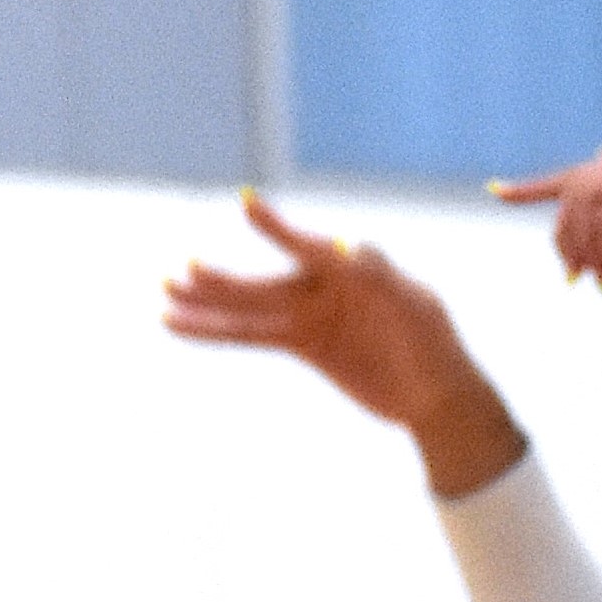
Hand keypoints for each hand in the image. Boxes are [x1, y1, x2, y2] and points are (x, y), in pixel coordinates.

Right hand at [163, 195, 521, 489]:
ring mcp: (310, 311)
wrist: (438, 395)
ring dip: (208, 304)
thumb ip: (384, 279)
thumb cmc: (435, 346)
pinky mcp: (302, 340)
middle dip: (226, 280)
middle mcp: (326, 284)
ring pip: (250, 308)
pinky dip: (217, 330)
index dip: (279, 229)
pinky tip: (181, 325)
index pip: (311, 247)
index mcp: (356, 269)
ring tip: (163, 293)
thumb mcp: (416, 311)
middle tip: (187, 269)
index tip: (245, 206)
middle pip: (268, 282)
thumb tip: (354, 248)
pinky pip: (251, 334)